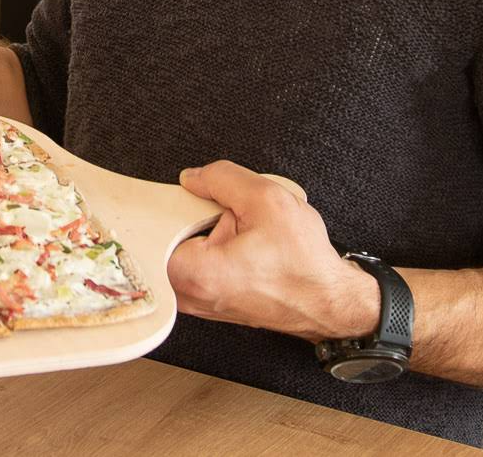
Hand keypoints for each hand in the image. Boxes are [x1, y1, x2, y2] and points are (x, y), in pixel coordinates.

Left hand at [167, 161, 377, 341]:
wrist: (330, 302)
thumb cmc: (305, 265)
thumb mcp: (267, 200)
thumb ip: (222, 178)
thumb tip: (194, 178)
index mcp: (197, 273)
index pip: (153, 229)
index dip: (169, 204)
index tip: (184, 197)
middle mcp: (191, 295)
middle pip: (165, 240)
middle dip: (189, 217)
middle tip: (223, 214)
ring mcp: (199, 304)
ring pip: (180, 253)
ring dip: (201, 233)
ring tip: (236, 230)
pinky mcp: (210, 303)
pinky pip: (194, 266)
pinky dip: (210, 249)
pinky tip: (239, 243)